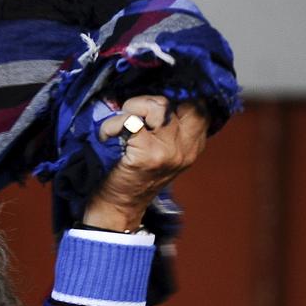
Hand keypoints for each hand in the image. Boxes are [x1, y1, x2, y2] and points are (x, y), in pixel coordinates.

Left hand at [84, 96, 208, 231]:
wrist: (119, 207)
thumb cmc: (135, 177)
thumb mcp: (164, 154)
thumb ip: (170, 129)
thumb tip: (156, 98)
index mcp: (194, 145)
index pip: (199, 106)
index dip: (174, 98)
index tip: (151, 107)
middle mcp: (187, 147)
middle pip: (178, 102)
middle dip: (150, 101)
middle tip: (132, 113)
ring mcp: (169, 151)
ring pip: (157, 106)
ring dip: (131, 109)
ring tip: (119, 123)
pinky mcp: (148, 155)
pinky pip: (130, 122)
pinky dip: (112, 125)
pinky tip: (106, 135)